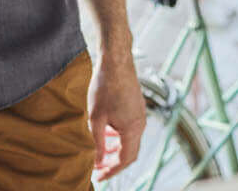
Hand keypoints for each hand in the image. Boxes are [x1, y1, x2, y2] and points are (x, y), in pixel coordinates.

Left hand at [88, 47, 146, 179]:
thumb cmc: (105, 87)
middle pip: (130, 152)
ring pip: (130, 140)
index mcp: (133, 129)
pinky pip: (130, 128)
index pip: (126, 160)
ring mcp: (140, 115)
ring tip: (101, 152)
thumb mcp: (96, 118)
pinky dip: (119, 136)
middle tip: (99, 168)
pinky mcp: (136, 106)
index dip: (112, 170)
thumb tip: (96, 162)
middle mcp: (140, 124)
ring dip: (116, 149)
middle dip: (114, 162)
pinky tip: (107, 132)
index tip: (99, 177)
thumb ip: (97, 142)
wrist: (116, 60)